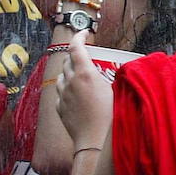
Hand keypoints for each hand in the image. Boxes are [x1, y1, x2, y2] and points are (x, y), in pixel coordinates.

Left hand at [56, 31, 113, 151]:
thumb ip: (110, 76)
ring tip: (81, 76)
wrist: (96, 142)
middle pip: (67, 61)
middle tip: (85, 57)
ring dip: (70, 72)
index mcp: (84, 73)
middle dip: (75, 55)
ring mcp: (62, 95)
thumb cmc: (111, 116)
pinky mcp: (58, 108)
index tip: (83, 33)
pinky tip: (76, 94)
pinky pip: (60, 92)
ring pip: (61, 76)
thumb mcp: (117, 91)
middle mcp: (69, 81)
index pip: (76, 48)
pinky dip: (66, 88)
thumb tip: (112, 69)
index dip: (78, 37)